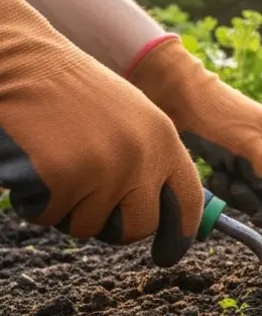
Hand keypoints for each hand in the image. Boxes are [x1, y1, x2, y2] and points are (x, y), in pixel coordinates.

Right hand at [0, 0, 202, 265]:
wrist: (19, 61)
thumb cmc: (67, 91)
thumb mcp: (127, 117)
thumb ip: (148, 159)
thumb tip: (164, 214)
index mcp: (163, 138)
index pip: (187, 200)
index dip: (180, 233)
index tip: (168, 254)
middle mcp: (143, 155)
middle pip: (138, 226)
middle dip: (112, 226)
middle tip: (86, 203)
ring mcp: (106, 168)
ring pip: (88, 226)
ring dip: (66, 209)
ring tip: (54, 164)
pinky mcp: (66, 178)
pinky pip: (49, 216)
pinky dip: (35, 202)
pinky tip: (31, 165)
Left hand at [127, 36, 261, 225]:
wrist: (176, 96)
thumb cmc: (214, 116)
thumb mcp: (245, 148)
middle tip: (240, 189)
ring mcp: (259, 161)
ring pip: (261, 198)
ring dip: (240, 195)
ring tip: (222, 176)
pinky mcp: (239, 166)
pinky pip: (242, 192)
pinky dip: (228, 189)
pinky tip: (215, 174)